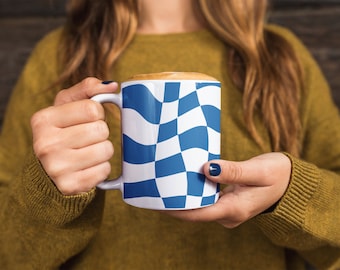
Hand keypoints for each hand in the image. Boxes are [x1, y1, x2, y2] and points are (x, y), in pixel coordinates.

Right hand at [31, 78, 117, 194]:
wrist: (49, 172)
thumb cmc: (63, 132)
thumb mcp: (67, 106)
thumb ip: (87, 89)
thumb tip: (113, 86)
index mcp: (43, 119)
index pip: (92, 108)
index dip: (97, 113)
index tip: (88, 120)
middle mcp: (45, 143)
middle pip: (100, 129)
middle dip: (101, 133)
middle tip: (88, 138)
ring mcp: (56, 167)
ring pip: (105, 150)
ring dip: (103, 150)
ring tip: (88, 152)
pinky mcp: (69, 185)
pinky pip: (104, 170)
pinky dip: (102, 168)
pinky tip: (89, 167)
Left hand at [166, 153, 290, 227]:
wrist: (291, 183)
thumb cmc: (278, 175)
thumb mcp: (258, 171)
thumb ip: (233, 171)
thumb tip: (206, 168)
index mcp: (235, 209)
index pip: (198, 213)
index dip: (176, 208)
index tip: (158, 200)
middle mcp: (228, 213)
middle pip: (195, 210)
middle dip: (176, 201)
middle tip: (157, 185)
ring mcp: (228, 209)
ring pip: (200, 205)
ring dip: (185, 195)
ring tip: (167, 180)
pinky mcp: (228, 202)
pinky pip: (207, 198)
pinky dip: (195, 190)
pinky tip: (186, 179)